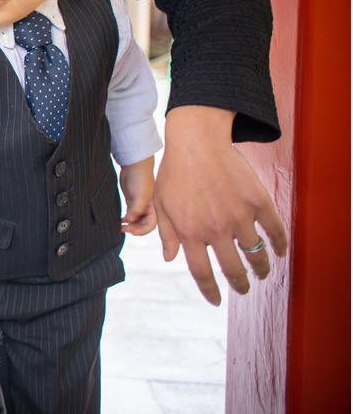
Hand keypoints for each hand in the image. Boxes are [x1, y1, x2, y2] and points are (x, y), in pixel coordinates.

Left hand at [119, 158, 156, 235]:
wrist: (133, 166)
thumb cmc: (140, 179)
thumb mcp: (140, 195)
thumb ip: (136, 209)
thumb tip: (129, 220)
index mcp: (154, 208)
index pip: (150, 225)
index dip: (141, 230)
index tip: (131, 231)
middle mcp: (148, 208)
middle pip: (142, 225)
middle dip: (134, 229)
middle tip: (123, 229)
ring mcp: (140, 205)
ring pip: (136, 221)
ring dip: (129, 225)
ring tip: (121, 226)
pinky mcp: (132, 202)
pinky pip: (130, 215)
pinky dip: (126, 219)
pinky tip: (121, 220)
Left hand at [155, 105, 287, 304]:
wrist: (197, 141)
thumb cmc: (175, 172)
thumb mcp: (162, 204)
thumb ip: (166, 234)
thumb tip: (170, 260)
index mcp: (189, 232)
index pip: (202, 273)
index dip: (210, 291)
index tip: (216, 301)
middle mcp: (215, 228)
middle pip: (233, 270)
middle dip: (241, 285)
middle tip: (244, 289)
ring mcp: (239, 215)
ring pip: (256, 254)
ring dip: (261, 268)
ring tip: (262, 272)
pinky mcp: (258, 201)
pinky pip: (275, 230)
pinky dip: (280, 245)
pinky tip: (279, 252)